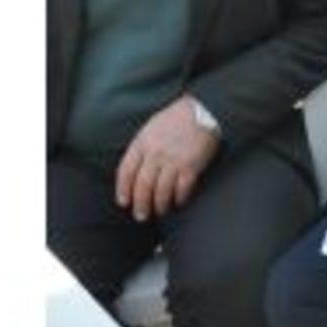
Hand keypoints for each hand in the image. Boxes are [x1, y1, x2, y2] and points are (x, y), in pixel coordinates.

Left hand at [115, 95, 220, 221]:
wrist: (204, 111)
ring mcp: (173, 161)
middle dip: (140, 204)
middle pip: (142, 186)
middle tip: (141, 215)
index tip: (124, 202)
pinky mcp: (191, 166)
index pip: (126, 171)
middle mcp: (155, 154)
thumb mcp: (152, 127)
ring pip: (161, 191)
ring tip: (160, 211)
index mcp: (142, 143)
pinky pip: (182, 189)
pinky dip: (179, 198)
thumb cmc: (178, 118)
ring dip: (159, 205)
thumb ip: (143, 147)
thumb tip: (137, 169)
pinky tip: (179, 202)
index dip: (123, 189)